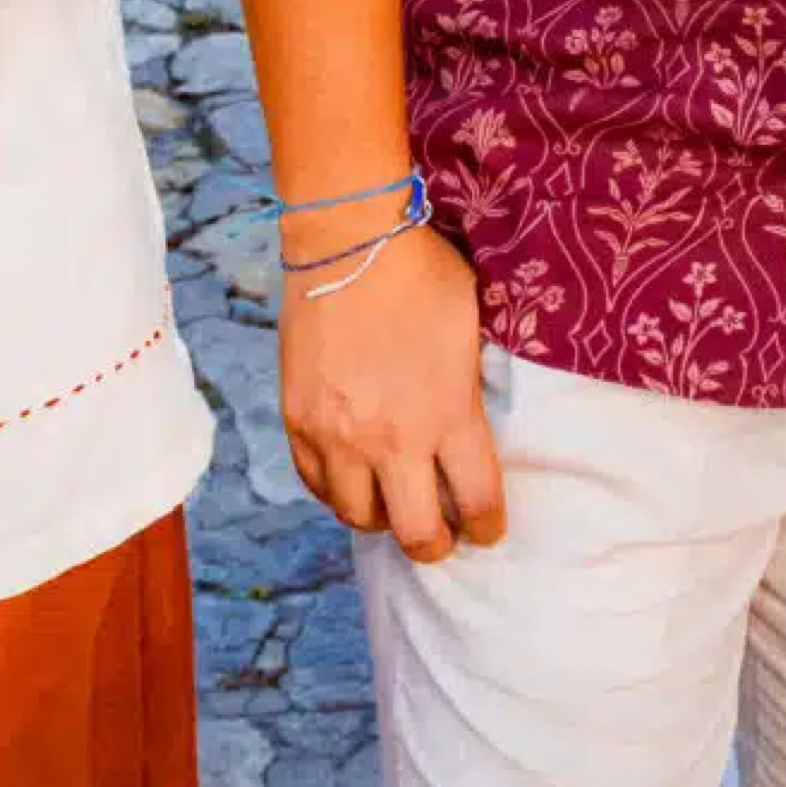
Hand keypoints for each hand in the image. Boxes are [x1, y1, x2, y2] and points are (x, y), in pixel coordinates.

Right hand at [279, 222, 503, 564]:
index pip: (476, 501)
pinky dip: (337, 493)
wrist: (349, 241)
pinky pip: (316, 484)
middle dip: (434, 545)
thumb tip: (468, 432)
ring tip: (391, 506)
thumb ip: (469, 394)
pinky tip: (351, 482)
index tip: (487, 529)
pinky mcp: (298, 421)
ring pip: (358, 517)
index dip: (487, 526)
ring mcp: (338, 435)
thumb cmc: (423, 276)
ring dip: (381, 519)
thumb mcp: (472, 337)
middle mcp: (393, 439)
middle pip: (416, 533)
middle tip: (440, 538)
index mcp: (449, 417)